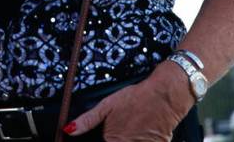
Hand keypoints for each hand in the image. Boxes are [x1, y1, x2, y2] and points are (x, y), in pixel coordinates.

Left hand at [65, 66, 192, 141]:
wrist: (164, 96)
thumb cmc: (136, 99)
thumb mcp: (106, 106)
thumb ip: (87, 121)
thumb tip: (69, 129)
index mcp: (113, 140)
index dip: (102, 139)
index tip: (107, 134)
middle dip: (115, 138)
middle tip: (123, 127)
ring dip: (127, 138)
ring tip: (132, 125)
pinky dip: (140, 139)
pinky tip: (141, 131)